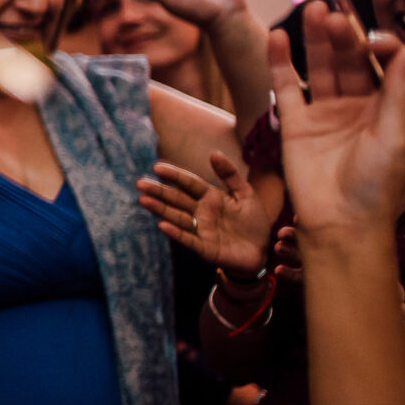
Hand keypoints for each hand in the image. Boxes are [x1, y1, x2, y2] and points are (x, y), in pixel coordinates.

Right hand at [138, 153, 278, 276]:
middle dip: (159, 192)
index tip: (157, 167)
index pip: (189, 183)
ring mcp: (201, 229)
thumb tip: (213, 153)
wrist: (264, 251)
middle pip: (177, 199)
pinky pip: (188, 239)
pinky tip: (163, 225)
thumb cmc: (254, 222)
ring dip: (160, 210)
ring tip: (143, 200)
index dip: (174, 175)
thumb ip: (230, 174)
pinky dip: (176, 233)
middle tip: (140, 184)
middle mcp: (201, 212)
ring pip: (177, 217)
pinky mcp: (205, 248)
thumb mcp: (246, 195)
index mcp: (211, 197)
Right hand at [275, 3, 404, 242]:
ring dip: (315, 40)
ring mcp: (323, 114)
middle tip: (333, 11)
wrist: (342, 221)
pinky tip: (279, 38)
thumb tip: (404, 49)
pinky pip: (286, 87)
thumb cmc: (378, 185)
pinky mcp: (294, 124)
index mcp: (385, 110)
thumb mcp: (397, 135)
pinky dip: (281, 62)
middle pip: (348, 62)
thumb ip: (398, 91)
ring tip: (312, 9)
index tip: (375, 38)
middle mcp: (354, 108)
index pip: (381, 67)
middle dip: (342, 36)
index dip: (378, 47)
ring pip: (318, 68)